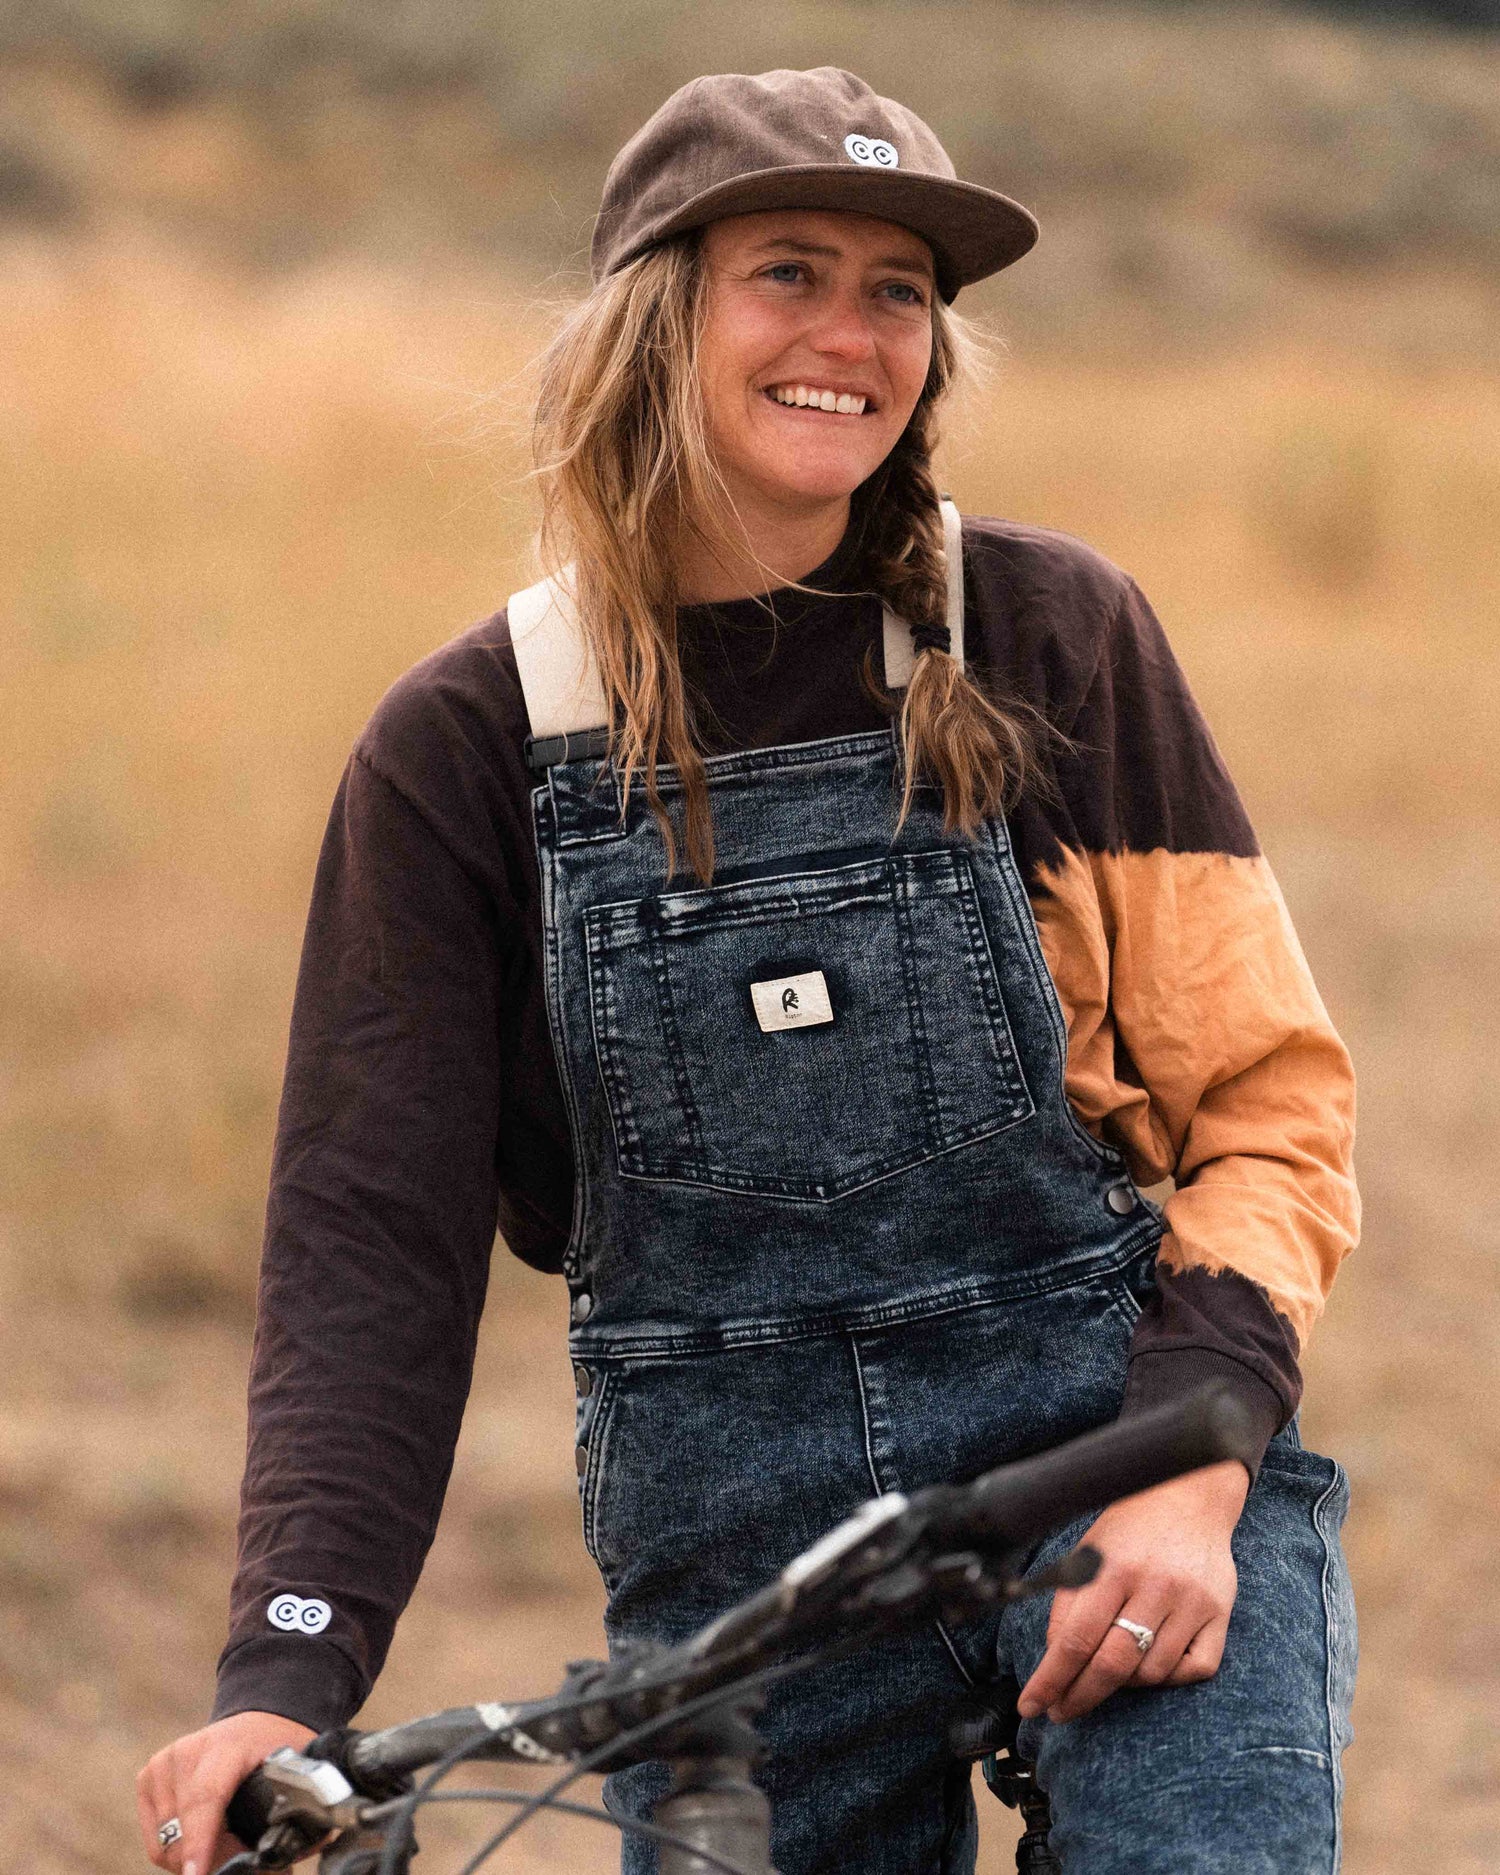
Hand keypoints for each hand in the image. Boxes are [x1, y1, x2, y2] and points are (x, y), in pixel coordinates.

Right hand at [136, 1710, 315, 1874]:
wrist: (256, 1722)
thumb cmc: (276, 1749)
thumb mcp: (294, 1770)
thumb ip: (298, 1809)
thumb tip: (298, 1855)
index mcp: (227, 1745)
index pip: (205, 1797)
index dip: (200, 1841)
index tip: (196, 1873)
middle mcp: (186, 1752)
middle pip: (183, 1831)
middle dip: (213, 1862)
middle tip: (248, 1863)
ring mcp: (162, 1765)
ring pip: (165, 1845)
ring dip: (197, 1860)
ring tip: (232, 1848)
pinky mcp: (147, 1779)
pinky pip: (156, 1842)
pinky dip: (180, 1851)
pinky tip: (208, 1839)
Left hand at [1016, 1458, 1248, 1724]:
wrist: (1187, 1497)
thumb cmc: (1129, 1529)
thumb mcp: (1087, 1552)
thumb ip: (1069, 1603)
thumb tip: (1055, 1659)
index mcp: (1113, 1567)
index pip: (1075, 1640)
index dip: (1051, 1680)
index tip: (1032, 1704)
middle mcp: (1154, 1585)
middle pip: (1112, 1665)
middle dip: (1080, 1696)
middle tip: (1061, 1711)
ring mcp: (1192, 1601)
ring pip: (1152, 1674)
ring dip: (1125, 1682)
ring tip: (1110, 1666)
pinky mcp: (1221, 1612)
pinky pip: (1194, 1669)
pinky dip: (1169, 1677)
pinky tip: (1152, 1662)